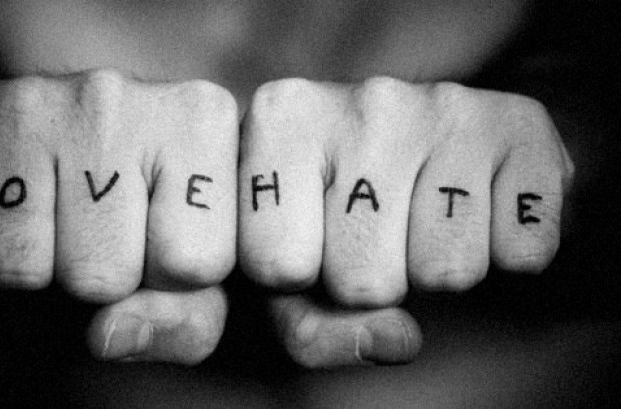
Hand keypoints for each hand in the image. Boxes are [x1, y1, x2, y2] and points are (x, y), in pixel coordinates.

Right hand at [0, 70, 237, 363]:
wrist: (78, 131)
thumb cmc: (150, 209)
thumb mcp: (201, 267)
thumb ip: (188, 321)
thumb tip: (107, 336)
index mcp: (202, 119)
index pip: (192, 263)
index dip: (171, 280)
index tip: (163, 242)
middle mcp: (115, 95)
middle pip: (102, 274)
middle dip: (100, 281)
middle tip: (99, 234)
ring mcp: (28, 100)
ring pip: (20, 267)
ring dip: (33, 269)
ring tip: (52, 220)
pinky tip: (0, 209)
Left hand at [239, 76, 572, 366]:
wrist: (424, 136)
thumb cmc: (333, 210)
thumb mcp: (286, 270)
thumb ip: (307, 327)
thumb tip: (400, 340)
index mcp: (280, 116)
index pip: (279, 266)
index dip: (297, 277)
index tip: (306, 236)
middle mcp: (363, 98)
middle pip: (364, 281)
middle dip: (368, 281)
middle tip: (373, 230)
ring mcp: (445, 105)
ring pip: (445, 273)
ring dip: (435, 267)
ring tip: (421, 215)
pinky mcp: (521, 124)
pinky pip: (524, 251)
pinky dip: (506, 251)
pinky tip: (479, 207)